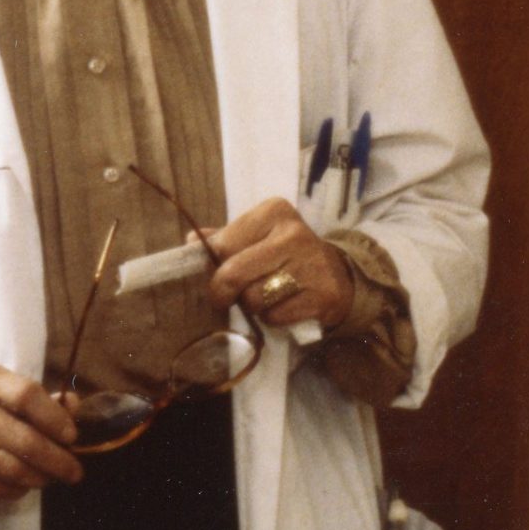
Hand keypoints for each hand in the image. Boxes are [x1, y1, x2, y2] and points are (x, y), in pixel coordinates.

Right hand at [0, 365, 82, 498]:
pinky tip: (23, 487)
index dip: (55, 418)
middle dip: (56, 459)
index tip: (73, 437)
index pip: (26, 394)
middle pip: (23, 437)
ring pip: (8, 467)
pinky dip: (13, 490)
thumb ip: (44, 402)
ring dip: (38, 477)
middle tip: (74, 471)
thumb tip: (74, 404)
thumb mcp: (7, 398)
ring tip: (51, 479)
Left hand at [205, 197, 354, 331]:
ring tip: (264, 297)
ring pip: (254, 299)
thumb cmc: (285, 255)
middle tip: (225, 298)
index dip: (212, 267)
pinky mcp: (322, 295)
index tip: (215, 275)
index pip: (222, 245)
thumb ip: (225, 239)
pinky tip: (284, 306)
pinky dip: (272, 318)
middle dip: (224, 292)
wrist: (338, 275)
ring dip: (252, 306)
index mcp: (274, 211)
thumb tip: (190, 242)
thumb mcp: (257, 237)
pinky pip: (275, 316)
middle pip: (234, 274)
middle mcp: (294, 233)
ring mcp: (311, 264)